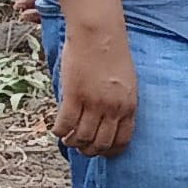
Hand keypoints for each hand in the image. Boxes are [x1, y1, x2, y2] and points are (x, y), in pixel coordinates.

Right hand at [54, 26, 137, 156]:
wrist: (99, 34)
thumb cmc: (113, 54)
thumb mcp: (127, 82)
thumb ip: (121, 102)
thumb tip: (109, 119)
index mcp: (129, 105)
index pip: (123, 140)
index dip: (111, 151)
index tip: (101, 152)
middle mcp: (113, 109)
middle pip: (101, 143)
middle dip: (89, 150)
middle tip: (80, 148)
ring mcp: (94, 103)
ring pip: (82, 137)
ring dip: (72, 143)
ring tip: (68, 139)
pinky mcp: (74, 95)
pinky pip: (65, 124)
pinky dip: (60, 131)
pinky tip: (58, 130)